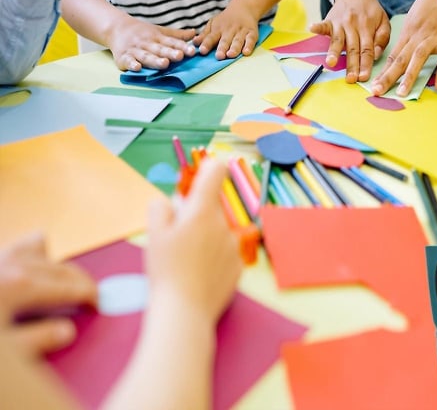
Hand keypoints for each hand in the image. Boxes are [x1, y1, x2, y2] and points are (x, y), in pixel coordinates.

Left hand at [0, 233, 96, 356]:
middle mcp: (10, 265)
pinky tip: (21, 264)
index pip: (69, 286)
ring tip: (56, 273)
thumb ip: (37, 341)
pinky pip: (12, 247)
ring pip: (34, 247)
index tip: (98, 304)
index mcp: (21, 285)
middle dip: (79, 279)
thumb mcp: (3, 353)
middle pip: (59, 266)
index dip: (89, 295)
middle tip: (89, 294)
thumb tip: (66, 330)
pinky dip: (24, 252)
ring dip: (51, 260)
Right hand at [107, 14, 196, 71]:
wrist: (116, 27)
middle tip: (180, 56)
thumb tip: (194, 34)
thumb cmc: (142, 32)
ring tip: (164, 64)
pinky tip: (138, 68)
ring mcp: (135, 50)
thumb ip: (177, 35)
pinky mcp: (123, 57)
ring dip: (155, 60)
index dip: (182, 46)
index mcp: (157, 37)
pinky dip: (132, 65)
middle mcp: (147, 44)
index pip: (171, 42)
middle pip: (160, 49)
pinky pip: (128, 61)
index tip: (192, 51)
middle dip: (170, 53)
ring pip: (146, 56)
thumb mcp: (160, 31)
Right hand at [146, 159, 241, 325]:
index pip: (215, 172)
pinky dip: (215, 257)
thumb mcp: (153, 235)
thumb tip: (171, 201)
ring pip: (218, 230)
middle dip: (197, 213)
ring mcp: (234, 245)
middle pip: (212, 206)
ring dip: (206, 236)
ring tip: (187, 260)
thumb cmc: (165, 270)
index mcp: (202, 211)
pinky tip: (200, 273)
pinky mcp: (239, 266)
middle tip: (178, 235)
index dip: (209, 167)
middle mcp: (223, 223)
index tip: (203, 172)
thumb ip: (160, 208)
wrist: (184, 312)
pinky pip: (225, 252)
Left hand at [193, 5, 259, 59]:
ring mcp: (241, 32)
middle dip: (222, 48)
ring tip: (230, 55)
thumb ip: (204, 35)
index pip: (211, 37)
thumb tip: (194, 43)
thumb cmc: (225, 20)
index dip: (206, 44)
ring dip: (234, 48)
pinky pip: (251, 40)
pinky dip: (249, 46)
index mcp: (218, 29)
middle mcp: (229, 30)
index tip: (202, 50)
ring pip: (238, 41)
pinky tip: (246, 52)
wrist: (243, 8)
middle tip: (219, 56)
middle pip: (225, 40)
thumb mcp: (213, 24)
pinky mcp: (252, 33)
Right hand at [310, 0, 390, 82]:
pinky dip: (317, 26)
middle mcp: (354, 26)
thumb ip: (382, 38)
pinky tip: (312, 28)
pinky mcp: (330, 19)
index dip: (365, 64)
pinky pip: (323, 24)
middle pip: (353, 48)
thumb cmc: (370, 10)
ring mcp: (341, 23)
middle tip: (350, 79)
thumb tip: (376, 55)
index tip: (364, 77)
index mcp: (368, 28)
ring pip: (338, 40)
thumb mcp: (384, 21)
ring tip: (331, 62)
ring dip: (334, 51)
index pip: (367, 50)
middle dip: (351, 65)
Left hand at [371, 0, 436, 95]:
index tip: (373, 86)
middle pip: (400, 60)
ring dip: (409, 76)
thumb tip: (398, 59)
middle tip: (377, 91)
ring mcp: (433, 36)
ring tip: (402, 93)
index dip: (382, 72)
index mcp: (406, 33)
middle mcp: (417, 36)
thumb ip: (408, 40)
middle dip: (388, 77)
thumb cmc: (430, 6)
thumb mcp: (414, 21)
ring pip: (418, 58)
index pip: (392, 57)